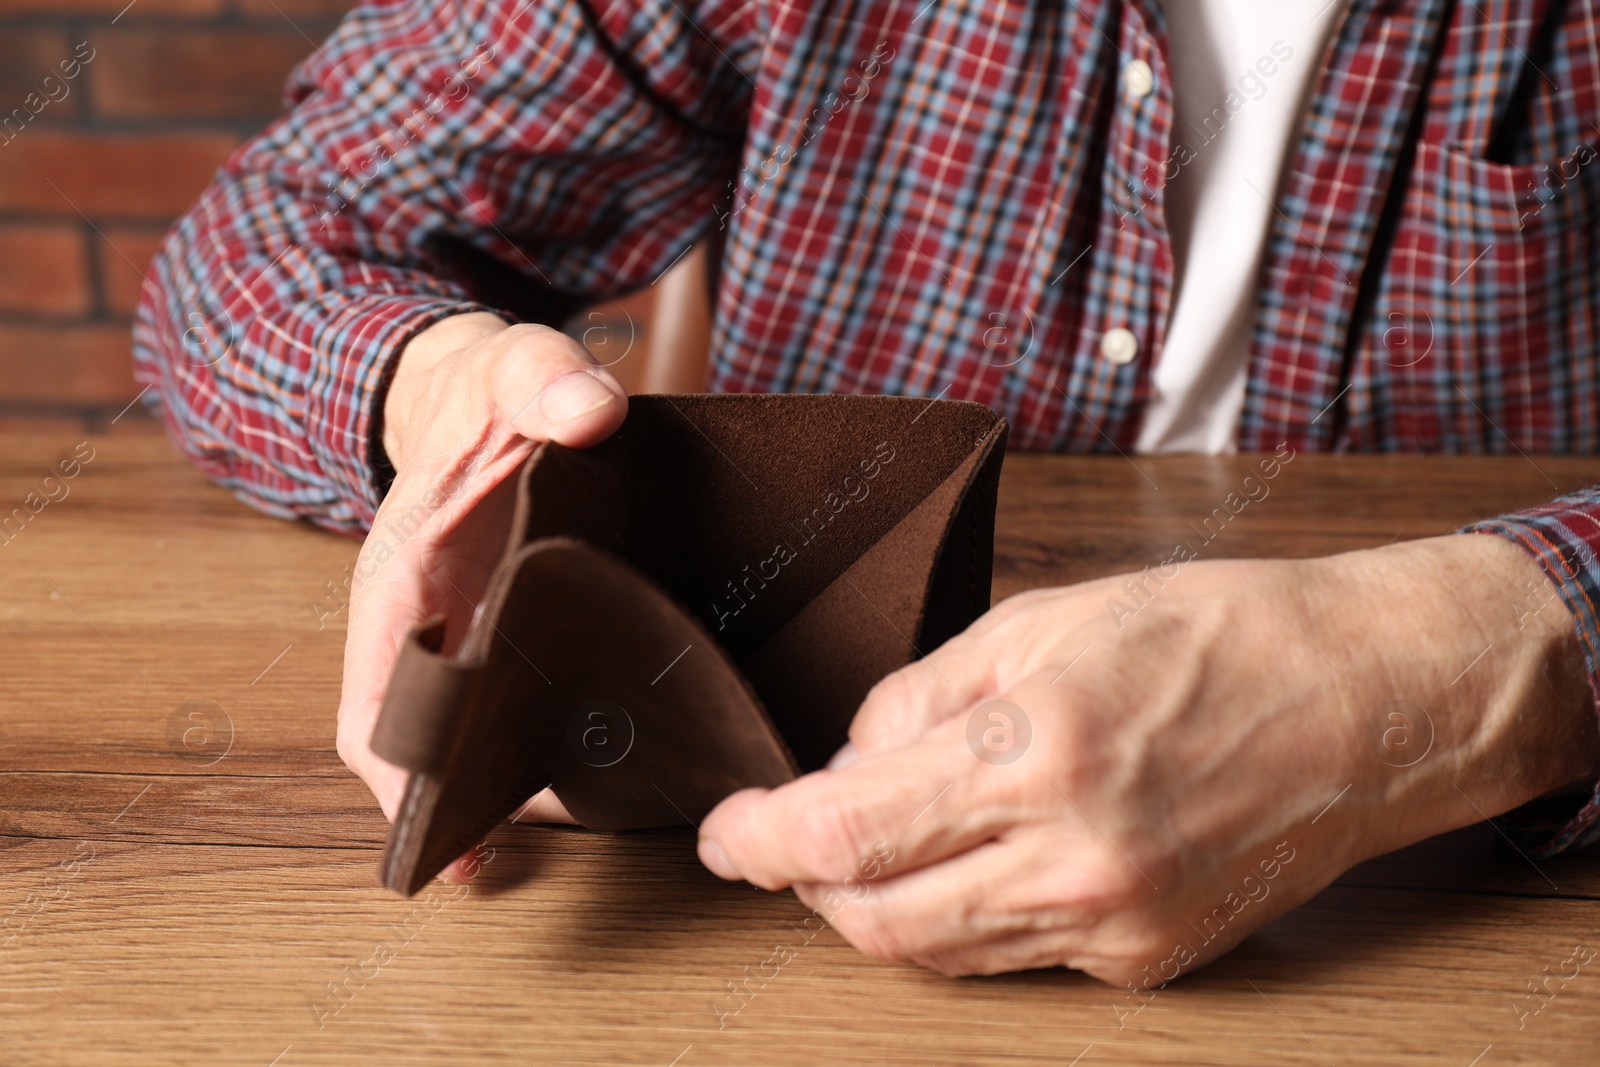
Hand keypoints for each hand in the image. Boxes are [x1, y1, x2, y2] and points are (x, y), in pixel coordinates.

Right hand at [335, 312, 625, 880]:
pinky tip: (591, 791)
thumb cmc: (494, 393)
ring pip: (470, 741)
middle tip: (535, 841)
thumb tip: (588, 414)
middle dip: (466, 800)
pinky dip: (537, 761)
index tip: (445, 821)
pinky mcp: (510, 645)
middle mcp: (422, 628)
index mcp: (401, 579)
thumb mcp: (519, 370)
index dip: (402, 768)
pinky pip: (511, 717)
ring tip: (587, 821)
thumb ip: (547, 381)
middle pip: (425, 744)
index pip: (378, 697)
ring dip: (509, 791)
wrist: (487, 397)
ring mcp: (465, 642)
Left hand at [697, 535, 1599, 983]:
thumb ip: (922, 696)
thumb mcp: (1042, 618)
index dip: (758, 840)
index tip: (725, 832)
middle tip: (787, 836)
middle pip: (871, 919)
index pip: (840, 832)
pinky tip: (966, 864)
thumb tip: (848, 762)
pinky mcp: (1146, 961)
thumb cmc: (1216, 634)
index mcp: (1032, 751)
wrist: (1368, 701)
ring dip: (875, 907)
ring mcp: (1111, 924)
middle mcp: (1069, 857)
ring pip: (935, 954)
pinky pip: (1012, 958)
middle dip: (806, 881)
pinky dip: (961, 920)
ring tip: (870, 845)